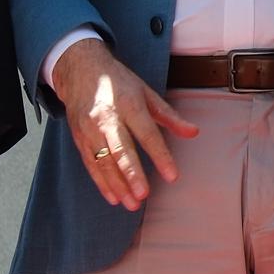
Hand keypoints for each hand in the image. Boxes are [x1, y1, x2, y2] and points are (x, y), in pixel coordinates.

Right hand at [51, 39, 198, 210]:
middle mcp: (107, 118)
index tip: (172, 176)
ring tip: (132, 204)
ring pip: (103, 162)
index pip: (147, 134)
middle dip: (132, 174)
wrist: (80, 70)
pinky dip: (102, 183)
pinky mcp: (79, 138)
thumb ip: (170, 116)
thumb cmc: (120, 83)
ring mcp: (90, 129)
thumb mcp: (147, 93)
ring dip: (117, 185)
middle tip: (144, 195)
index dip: (160, 156)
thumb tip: (194, 132)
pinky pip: (90, 164)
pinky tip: (114, 198)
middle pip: (121, 150)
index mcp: (129, 105)